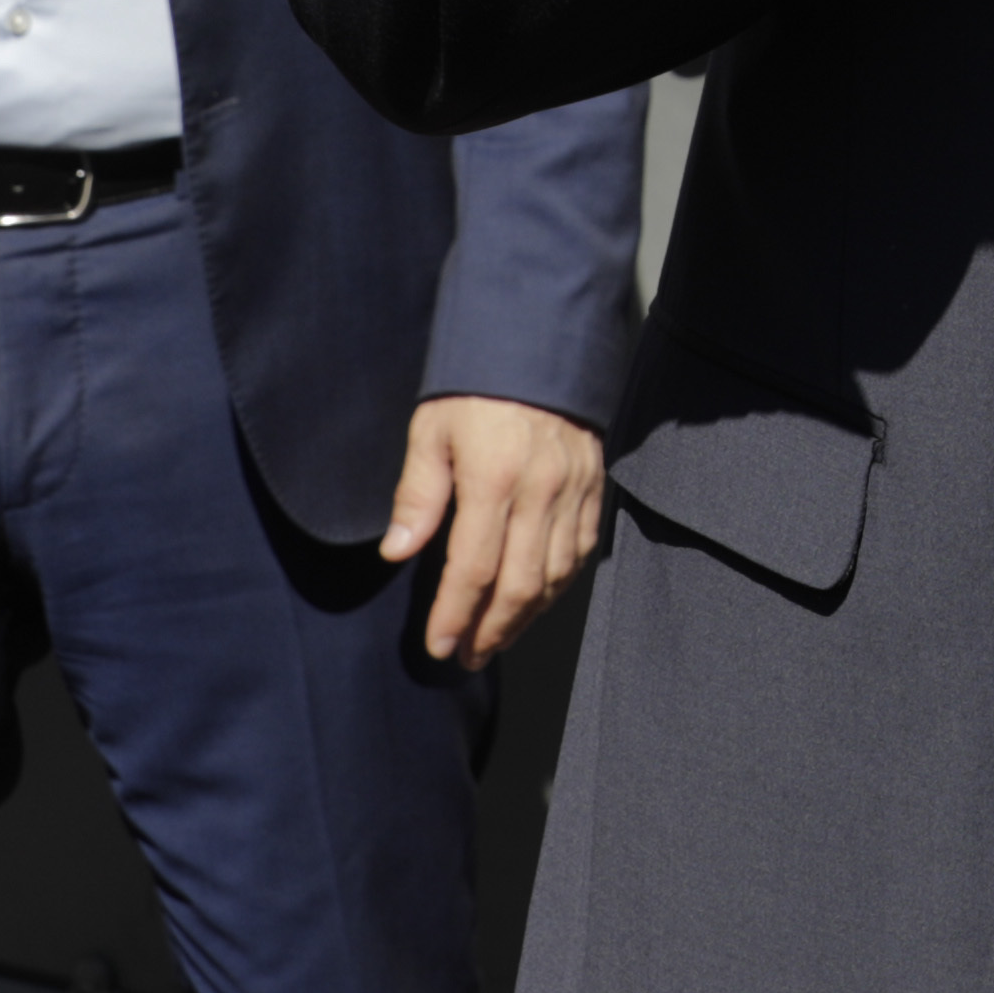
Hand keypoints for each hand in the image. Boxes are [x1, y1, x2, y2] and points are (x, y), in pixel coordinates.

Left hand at [381, 397, 609, 667]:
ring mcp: (575, 490)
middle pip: (520, 584)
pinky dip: (560, 584)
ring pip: (556, 575)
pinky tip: (537, 599)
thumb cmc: (476, 386)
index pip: (474, 568)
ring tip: (496, 638)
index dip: (455, 615)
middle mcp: (541, 492)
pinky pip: (583, 550)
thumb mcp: (431, 430)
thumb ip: (417, 494)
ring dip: (525, 617)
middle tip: (466, 655)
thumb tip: (397, 551)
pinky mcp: (595, 485)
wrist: (540, 338)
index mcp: (494, 479)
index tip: (437, 646)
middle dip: (491, 630)